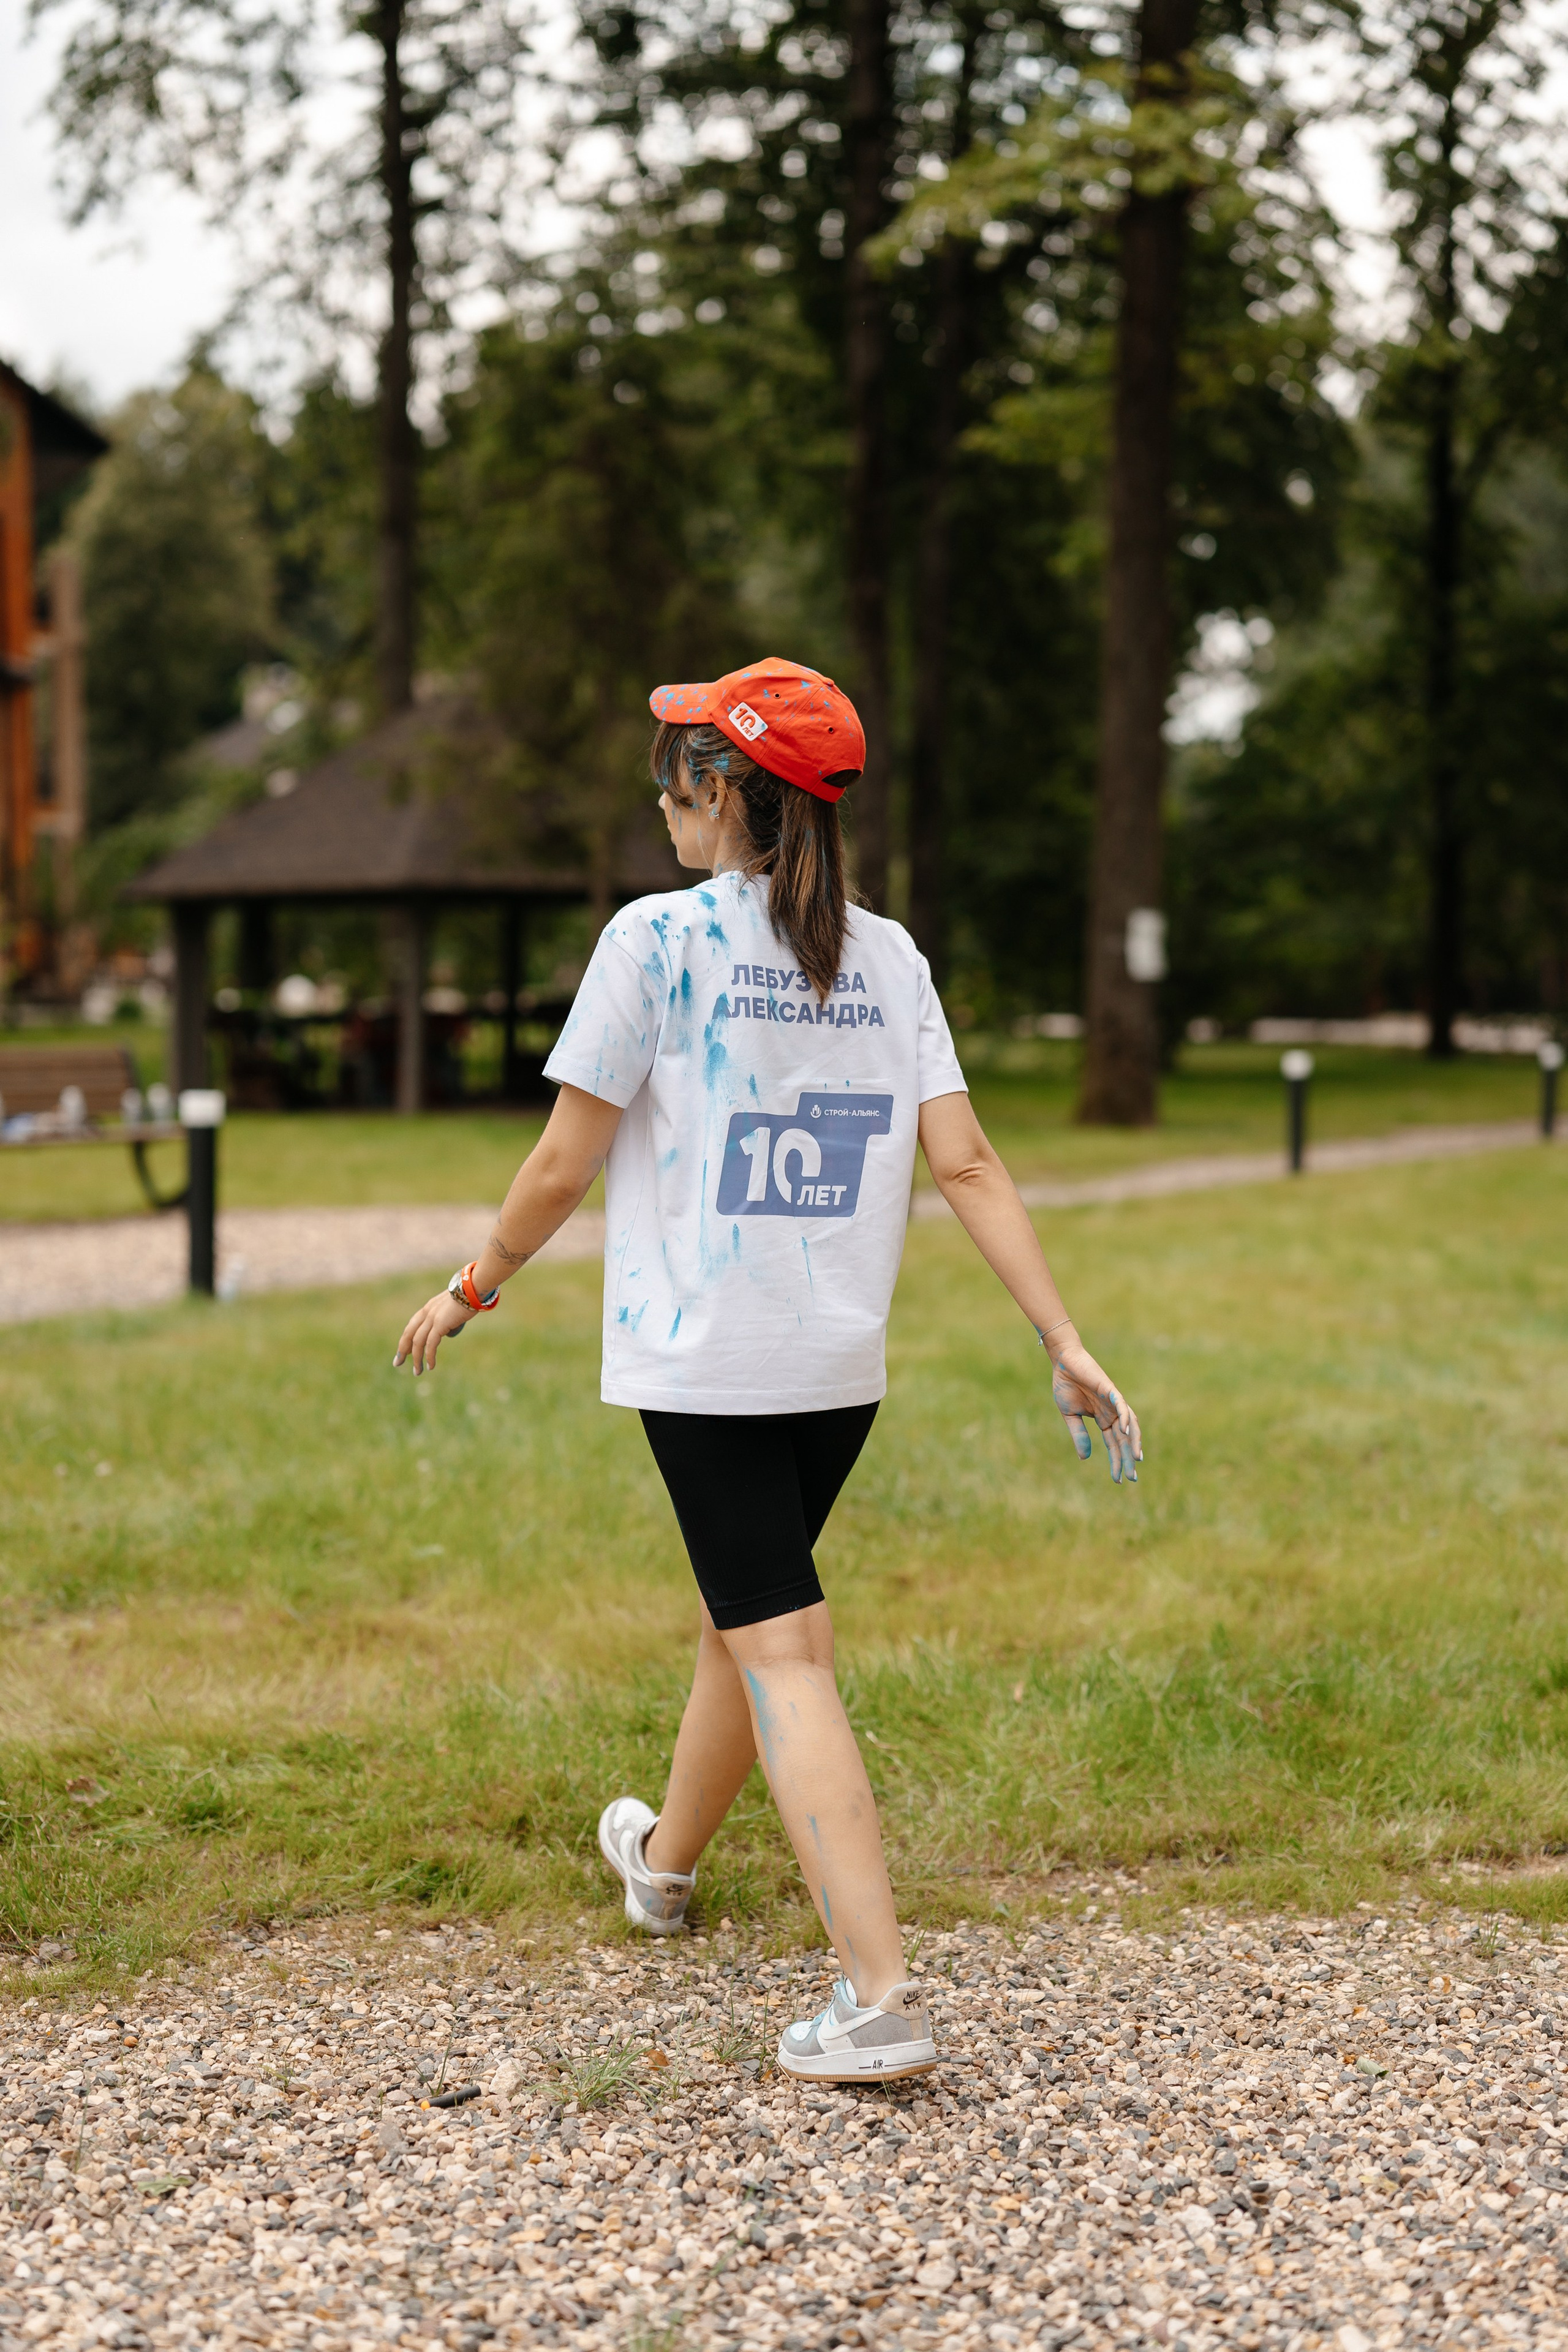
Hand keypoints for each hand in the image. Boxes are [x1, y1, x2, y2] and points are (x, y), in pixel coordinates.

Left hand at [394, 1289, 472, 1375]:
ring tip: (417, 1371)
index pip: (412, 1326)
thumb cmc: (468, 1297)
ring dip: (416, 1358)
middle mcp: (427, 1312)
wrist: (473, 1289)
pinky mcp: (440, 1323)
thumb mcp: (453, 1308)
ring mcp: (432, 1318)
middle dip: (402, 1350)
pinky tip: (430, 1366)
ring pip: (418, 1342)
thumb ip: (446, 1318)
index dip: (405, 1339)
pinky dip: (429, 1356)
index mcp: (428, 1308)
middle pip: (409, 1334)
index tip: (402, 1351)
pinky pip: (431, 1344)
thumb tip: (448, 1330)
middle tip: (397, 1363)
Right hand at [1050, 1338, 1142, 1483]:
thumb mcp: (1070, 1416)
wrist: (1063, 1362)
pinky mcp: (1110, 1390)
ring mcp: (1113, 1402)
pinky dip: (1125, 1417)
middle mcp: (1112, 1413)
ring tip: (1136, 1458)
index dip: (1116, 1461)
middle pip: (1125, 1439)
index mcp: (1103, 1419)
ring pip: (1130, 1424)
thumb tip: (1085, 1458)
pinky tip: (1125, 1430)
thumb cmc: (1066, 1386)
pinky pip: (1121, 1405)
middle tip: (1133, 1478)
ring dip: (1134, 1440)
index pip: (1114, 1445)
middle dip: (1129, 1458)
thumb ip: (1079, 1435)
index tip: (1117, 1479)